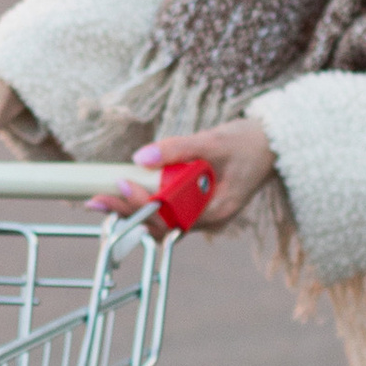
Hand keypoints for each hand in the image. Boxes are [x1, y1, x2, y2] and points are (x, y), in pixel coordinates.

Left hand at [93, 118, 276, 232]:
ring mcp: (201, 215)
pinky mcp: (196, 206)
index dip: (144, 203)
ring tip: (101, 200)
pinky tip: (124, 195)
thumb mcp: (214, 140)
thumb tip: (141, 157)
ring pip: (161, 223)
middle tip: (95, 200)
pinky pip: (167, 212)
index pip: (172, 216)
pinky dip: (145, 205)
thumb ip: (178, 149)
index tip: (122, 182)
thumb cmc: (247, 142)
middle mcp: (207, 219)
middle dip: (127, 214)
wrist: (270, 145)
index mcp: (216, 210)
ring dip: (132, 213)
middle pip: (161, 226)